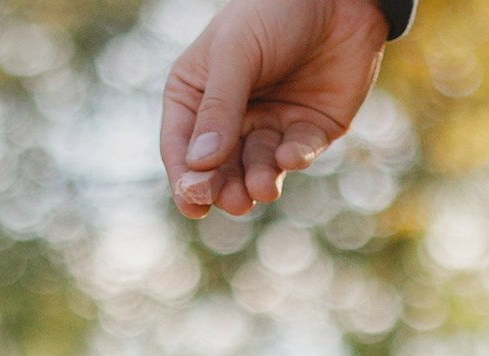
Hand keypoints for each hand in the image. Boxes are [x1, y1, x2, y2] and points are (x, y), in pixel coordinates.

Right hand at [160, 0, 388, 219]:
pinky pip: (296, 154)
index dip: (186, 177)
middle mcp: (230, 115)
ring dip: (258, 182)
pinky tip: (291, 155)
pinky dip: (293, 158)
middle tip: (233, 202)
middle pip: (218, 168)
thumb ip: (219, 108)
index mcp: (196, 93)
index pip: (181, 145)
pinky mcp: (307, 130)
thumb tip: (200, 165)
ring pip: (256, 168)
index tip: (193, 201)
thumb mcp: (236, 53)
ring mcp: (269, 123)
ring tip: (261, 190)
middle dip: (224, 188)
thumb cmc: (276, 12)